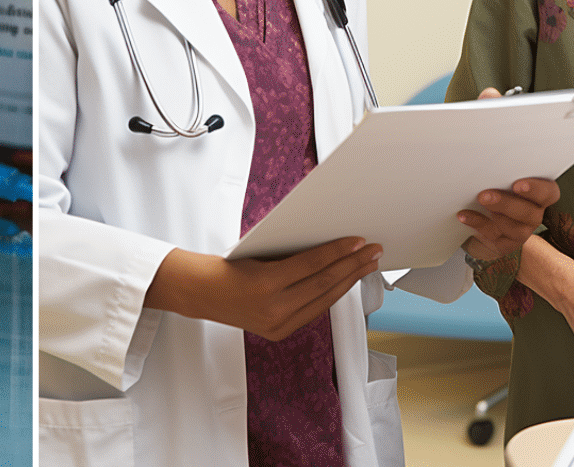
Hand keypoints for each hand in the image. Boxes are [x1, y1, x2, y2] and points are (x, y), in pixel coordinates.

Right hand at [143, 236, 381, 340]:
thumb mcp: (259, 253)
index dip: (339, 251)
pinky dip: (332, 295)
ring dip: (349, 281)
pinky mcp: (280, 332)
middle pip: (324, 284)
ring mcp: (278, 324)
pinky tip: (345, 283)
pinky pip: (314, 311)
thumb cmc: (227, 267)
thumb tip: (329, 246)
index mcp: (266, 283)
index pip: (313, 264)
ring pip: (324, 301)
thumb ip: (291, 254)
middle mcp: (274, 308)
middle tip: (372, 252)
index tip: (358, 241)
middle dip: (353, 265)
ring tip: (366, 265)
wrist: (202, 293)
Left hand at [452, 88, 561, 259]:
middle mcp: (532, 211)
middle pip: (532, 210)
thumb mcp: (491, 148)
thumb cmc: (492, 178)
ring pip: (514, 225)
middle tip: (492, 190)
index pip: (549, 189)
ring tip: (478, 198)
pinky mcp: (500, 242)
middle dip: (512, 201)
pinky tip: (462, 215)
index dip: (538, 186)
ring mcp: (517, 229)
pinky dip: (477, 224)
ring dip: (496, 210)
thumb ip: (494, 119)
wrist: (478, 214)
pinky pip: (492, 235)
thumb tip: (490, 95)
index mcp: (536, 189)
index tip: (520, 180)